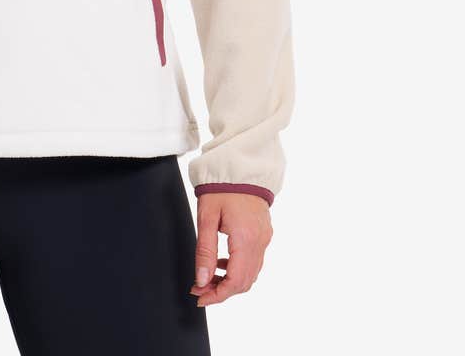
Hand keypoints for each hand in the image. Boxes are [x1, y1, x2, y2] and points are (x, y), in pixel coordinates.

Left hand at [189, 192, 273, 306]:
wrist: (240, 166)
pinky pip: (254, 261)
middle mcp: (260, 242)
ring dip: (230, 281)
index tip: (200, 297)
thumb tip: (201, 280)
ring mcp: (265, 238)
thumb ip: (205, 250)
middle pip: (245, 282)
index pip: (235, 281)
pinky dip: (238, 268)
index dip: (217, 295)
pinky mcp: (264, 234)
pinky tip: (221, 262)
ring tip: (207, 277)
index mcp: (246, 239)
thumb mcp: (206, 217)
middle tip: (200, 289)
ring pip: (251, 274)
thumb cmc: (221, 187)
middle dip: (222, 290)